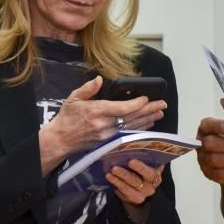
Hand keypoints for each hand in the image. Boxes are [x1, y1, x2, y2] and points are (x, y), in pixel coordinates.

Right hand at [38, 76, 166, 174]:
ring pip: (132, 127)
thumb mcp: (74, 98)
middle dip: (149, 110)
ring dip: (148, 120)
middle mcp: (104, 125)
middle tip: (162, 104)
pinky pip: (128, 135)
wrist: (60, 139)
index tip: (147, 98)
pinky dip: (139, 129)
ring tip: (160, 113)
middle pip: (131, 117)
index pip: (122, 108)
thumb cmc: (67, 118)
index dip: (137, 103)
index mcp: (97, 111)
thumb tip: (99, 79)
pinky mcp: (109, 143)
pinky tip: (148, 124)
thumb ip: (88, 89)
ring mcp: (107, 136)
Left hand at [106, 160, 164, 205]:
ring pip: (128, 188)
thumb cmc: (144, 172)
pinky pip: (123, 194)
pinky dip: (116, 186)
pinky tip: (111, 180)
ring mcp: (142, 195)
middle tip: (114, 168)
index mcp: (155, 176)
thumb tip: (138, 147)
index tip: (130, 161)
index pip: (149, 172)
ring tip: (109, 174)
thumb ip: (146, 159)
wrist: (143, 188)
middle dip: (124, 174)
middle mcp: (150, 187)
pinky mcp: (133, 200)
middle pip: (137, 181)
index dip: (141, 167)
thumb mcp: (147, 165)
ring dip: (117, 181)